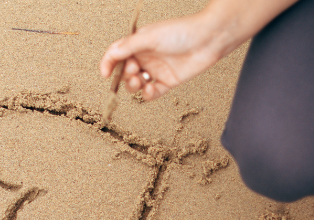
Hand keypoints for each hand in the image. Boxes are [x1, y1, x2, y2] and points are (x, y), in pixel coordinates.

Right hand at [99, 12, 225, 100]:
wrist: (208, 39)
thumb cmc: (181, 32)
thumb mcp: (149, 37)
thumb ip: (127, 47)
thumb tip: (110, 57)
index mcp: (139, 42)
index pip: (117, 54)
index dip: (108, 64)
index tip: (105, 73)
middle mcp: (146, 56)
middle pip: (125, 72)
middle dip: (125, 76)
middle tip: (134, 72)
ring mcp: (157, 69)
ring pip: (137, 84)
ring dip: (134, 86)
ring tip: (140, 82)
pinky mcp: (168, 81)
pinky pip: (152, 93)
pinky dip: (149, 94)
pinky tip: (151, 89)